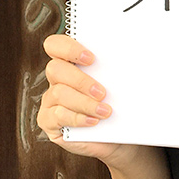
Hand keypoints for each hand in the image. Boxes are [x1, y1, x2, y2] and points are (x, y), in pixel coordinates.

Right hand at [37, 34, 125, 162]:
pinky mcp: (48, 120)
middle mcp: (57, 79)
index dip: (69, 48)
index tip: (91, 59)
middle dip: (81, 80)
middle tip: (102, 92)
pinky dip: (78, 118)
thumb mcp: (117, 82)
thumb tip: (131, 56)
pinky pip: (57, 116)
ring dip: (85, 103)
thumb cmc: (115, 102)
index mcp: (70, 62)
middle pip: (55, 69)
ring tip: (105, 111)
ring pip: (58, 93)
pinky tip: (93, 121)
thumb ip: (114, 67)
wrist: (115, 133)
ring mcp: (50, 100)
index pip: (55, 45)